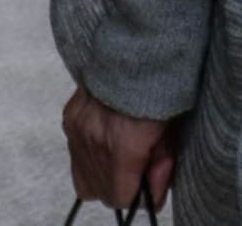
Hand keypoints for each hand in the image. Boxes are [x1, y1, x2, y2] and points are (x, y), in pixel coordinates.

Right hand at [62, 86, 176, 211]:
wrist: (140, 43)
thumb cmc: (164, 84)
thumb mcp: (172, 128)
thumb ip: (162, 166)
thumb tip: (152, 198)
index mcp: (124, 145)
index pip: (119, 197)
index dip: (135, 193)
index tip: (144, 181)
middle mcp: (95, 140)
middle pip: (99, 190)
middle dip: (119, 184)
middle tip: (136, 162)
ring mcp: (78, 128)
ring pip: (83, 176)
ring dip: (102, 171)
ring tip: (122, 149)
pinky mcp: (69, 117)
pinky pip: (75, 152)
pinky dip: (89, 152)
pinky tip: (106, 134)